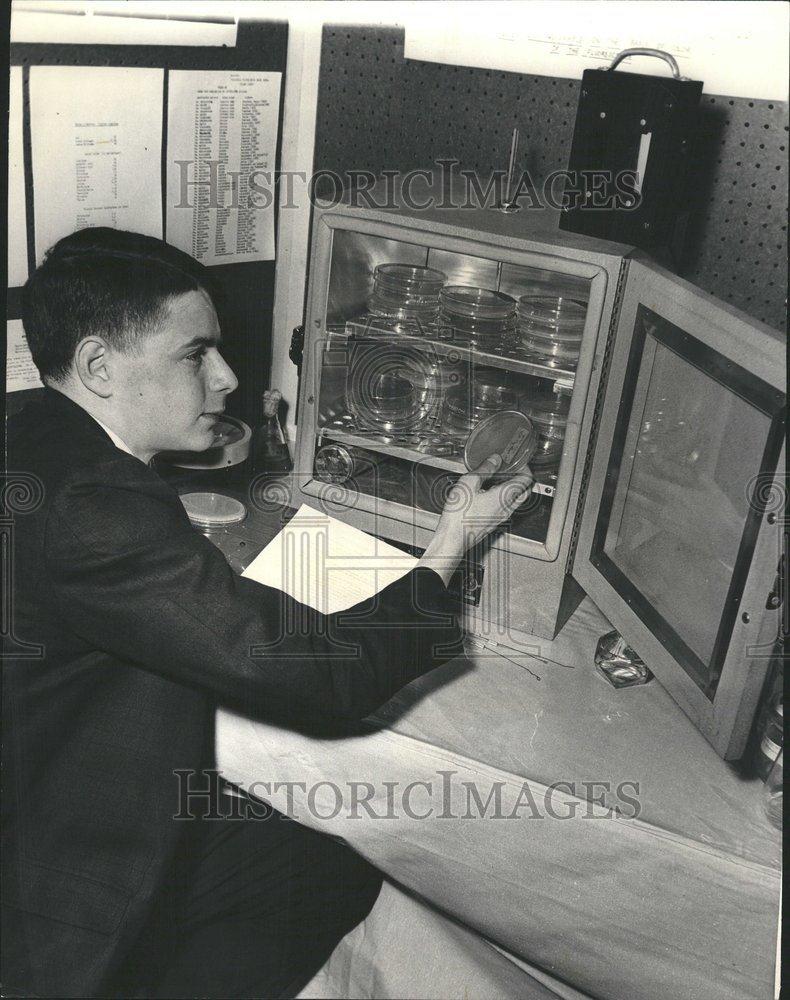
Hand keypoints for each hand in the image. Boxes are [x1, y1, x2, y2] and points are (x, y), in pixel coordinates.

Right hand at [417, 455, 533, 584]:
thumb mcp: (469, 483)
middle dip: (521, 478)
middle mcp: (507, 508)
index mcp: (505, 496)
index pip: (526, 479)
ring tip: (498, 480)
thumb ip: (484, 469)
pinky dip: (503, 498)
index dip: (524, 467)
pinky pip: (505, 508)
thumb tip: (494, 460)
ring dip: (512, 488)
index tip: (517, 461)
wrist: (453, 539)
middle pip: (525, 491)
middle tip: (511, 470)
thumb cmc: (459, 516)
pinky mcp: (494, 523)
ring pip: (516, 500)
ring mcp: (502, 517)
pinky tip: (488, 494)